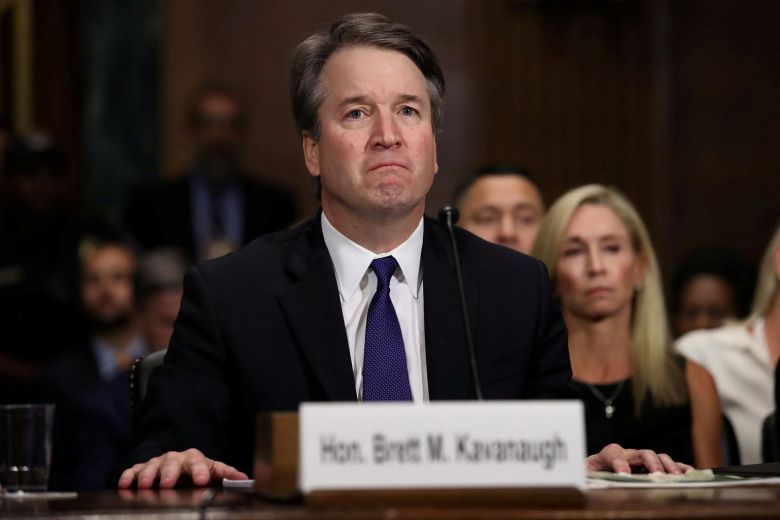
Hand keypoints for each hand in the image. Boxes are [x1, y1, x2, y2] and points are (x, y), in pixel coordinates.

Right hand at [118, 448, 248, 488]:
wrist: (178, 468)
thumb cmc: (196, 471)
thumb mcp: (213, 472)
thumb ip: (226, 474)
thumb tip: (245, 478)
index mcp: (194, 458)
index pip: (198, 462)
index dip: (200, 471)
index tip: (202, 482)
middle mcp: (174, 459)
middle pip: (172, 462)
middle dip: (170, 473)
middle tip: (168, 484)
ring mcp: (157, 463)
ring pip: (151, 465)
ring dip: (148, 475)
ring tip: (146, 486)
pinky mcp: (141, 469)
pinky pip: (133, 471)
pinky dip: (129, 476)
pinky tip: (126, 484)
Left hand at [585, 443, 693, 473]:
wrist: (594, 475)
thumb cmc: (589, 477)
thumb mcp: (584, 477)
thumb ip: (586, 476)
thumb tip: (585, 480)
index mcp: (605, 457)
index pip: (612, 452)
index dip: (619, 462)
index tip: (624, 474)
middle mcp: (626, 456)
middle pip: (641, 453)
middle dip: (650, 463)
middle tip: (656, 475)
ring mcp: (640, 461)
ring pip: (657, 457)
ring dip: (668, 465)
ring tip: (675, 476)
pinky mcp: (651, 468)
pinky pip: (668, 465)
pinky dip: (679, 468)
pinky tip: (688, 473)